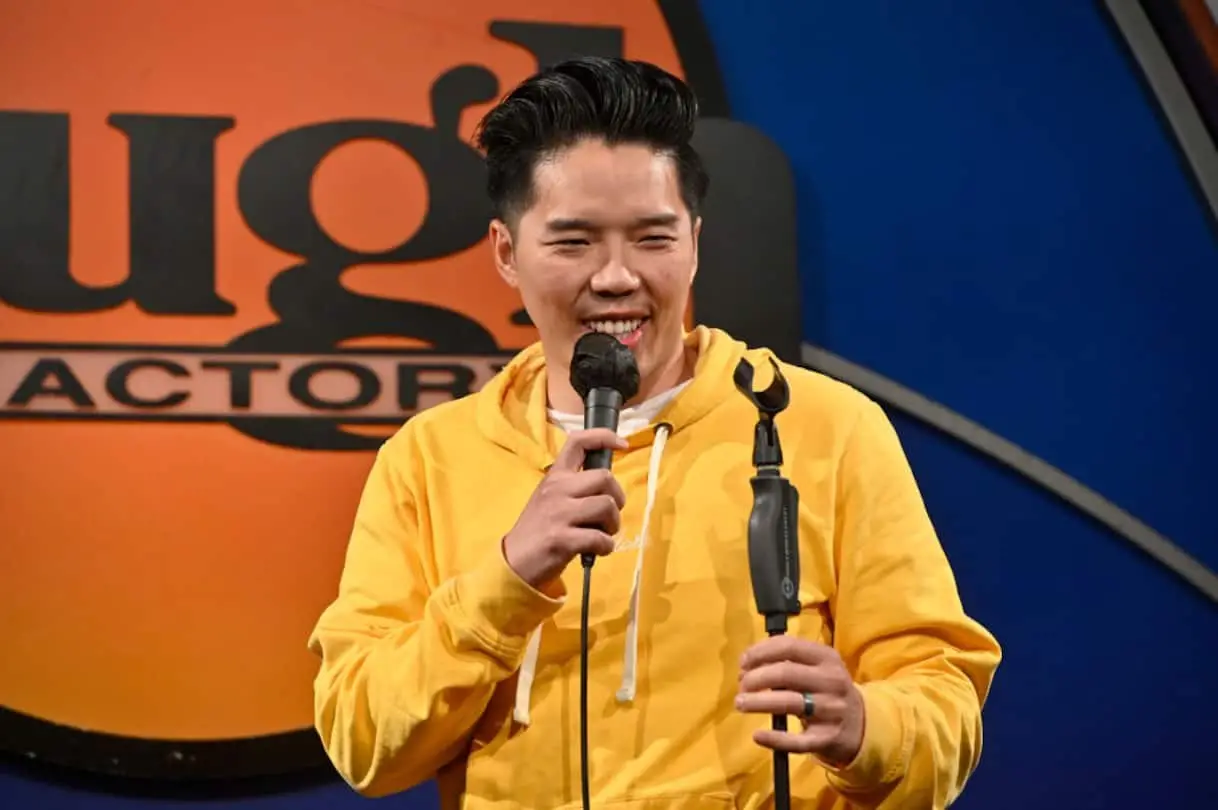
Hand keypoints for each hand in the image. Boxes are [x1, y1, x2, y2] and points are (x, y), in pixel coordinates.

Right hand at [503, 428, 628, 589]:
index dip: (604, 436)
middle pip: (605, 477)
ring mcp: (558, 514)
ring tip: (602, 534)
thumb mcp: (550, 498)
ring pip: (607, 506)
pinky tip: (596, 550)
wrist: (514, 561)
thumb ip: (574, 487)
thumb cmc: (538, 529)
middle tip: (609, 515)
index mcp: (555, 476)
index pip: (578, 442)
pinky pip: (601, 538)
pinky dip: (606, 547)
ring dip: (613, 524)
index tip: (623, 444)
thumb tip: (607, 484)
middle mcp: (557, 489)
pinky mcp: (561, 539)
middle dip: (617, 498)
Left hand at [736, 636, 865, 765]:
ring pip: (788, 703)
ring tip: (740, 703)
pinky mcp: (827, 738)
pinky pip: (797, 741)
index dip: (760, 652)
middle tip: (742, 685)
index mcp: (827, 658)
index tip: (743, 662)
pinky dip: (775, 739)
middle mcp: (831, 681)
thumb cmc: (826, 690)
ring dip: (757, 702)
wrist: (861, 725)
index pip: (788, 646)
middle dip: (755, 678)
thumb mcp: (817, 668)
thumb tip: (747, 664)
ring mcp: (831, 711)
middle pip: (785, 674)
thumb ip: (788, 661)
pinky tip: (757, 735)